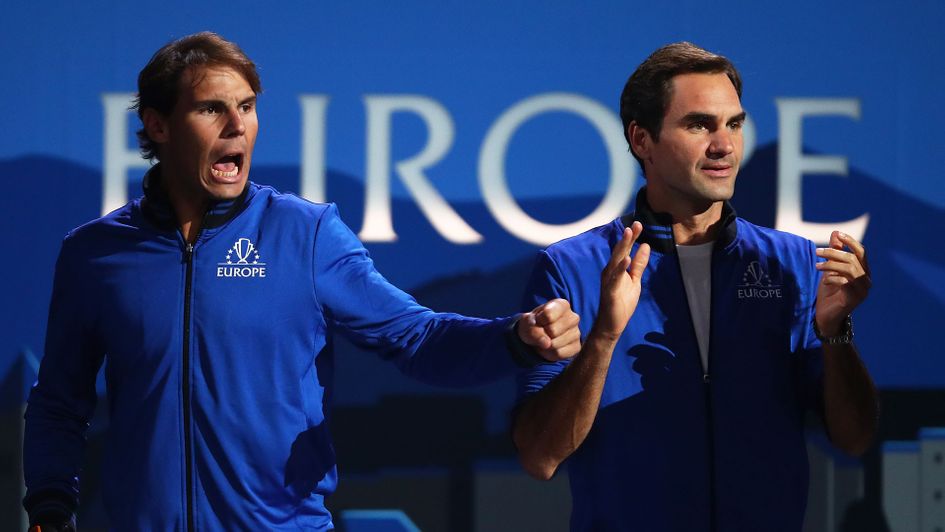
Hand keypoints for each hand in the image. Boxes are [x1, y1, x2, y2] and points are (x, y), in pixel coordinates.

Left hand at [518, 298, 580, 361]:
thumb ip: (532, 329)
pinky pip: (559, 354)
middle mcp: (573, 317)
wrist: (537, 335)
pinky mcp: (576, 347)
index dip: (538, 321)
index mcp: (562, 305)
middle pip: (553, 331)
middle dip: (542, 334)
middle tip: (542, 332)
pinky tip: (550, 348)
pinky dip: (549, 354)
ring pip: (555, 344)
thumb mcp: (527, 323)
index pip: (548, 315)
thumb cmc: (533, 324)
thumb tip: (547, 344)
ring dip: (544, 346)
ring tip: (545, 340)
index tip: (538, 320)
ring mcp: (577, 333)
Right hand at [595, 222, 649, 341]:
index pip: (625, 249)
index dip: (631, 237)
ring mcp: (609, 281)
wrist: (611, 324)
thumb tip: (645, 246)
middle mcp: (610, 272)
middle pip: (619, 252)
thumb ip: (639, 264)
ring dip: (622, 248)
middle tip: (635, 224)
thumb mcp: (634, 280)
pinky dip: (620, 269)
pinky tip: (627, 260)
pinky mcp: (610, 292)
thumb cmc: (621, 302)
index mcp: (616, 268)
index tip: (639, 224)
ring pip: (616, 261)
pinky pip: (615, 279)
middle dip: (627, 238)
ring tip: (629, 235)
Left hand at [816, 231, 870, 335]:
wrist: (827, 315)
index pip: (861, 252)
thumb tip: (835, 233)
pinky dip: (833, 278)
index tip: (837, 234)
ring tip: (817, 265)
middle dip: (834, 253)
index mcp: (863, 271)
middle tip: (817, 251)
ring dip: (831, 265)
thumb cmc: (829, 291)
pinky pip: (845, 283)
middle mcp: (867, 279)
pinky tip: (824, 280)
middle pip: (853, 259)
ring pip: (850, 270)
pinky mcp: (855, 299)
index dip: (851, 242)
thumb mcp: (830, 269)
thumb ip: (834, 253)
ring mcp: (863, 290)